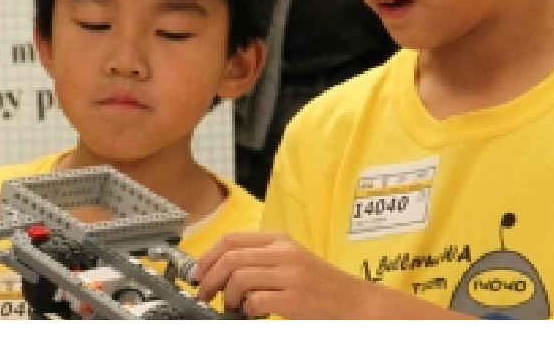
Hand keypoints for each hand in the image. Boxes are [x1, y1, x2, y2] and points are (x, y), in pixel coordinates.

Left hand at [192, 232, 358, 319]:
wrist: (355, 303)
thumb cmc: (322, 285)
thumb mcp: (292, 261)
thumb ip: (262, 258)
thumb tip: (220, 269)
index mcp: (281, 240)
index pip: (231, 239)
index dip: (207, 257)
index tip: (198, 274)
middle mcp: (285, 252)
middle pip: (230, 258)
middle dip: (209, 279)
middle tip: (206, 295)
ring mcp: (290, 275)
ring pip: (238, 278)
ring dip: (228, 297)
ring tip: (234, 307)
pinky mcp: (294, 299)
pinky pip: (255, 302)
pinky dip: (247, 311)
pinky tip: (254, 314)